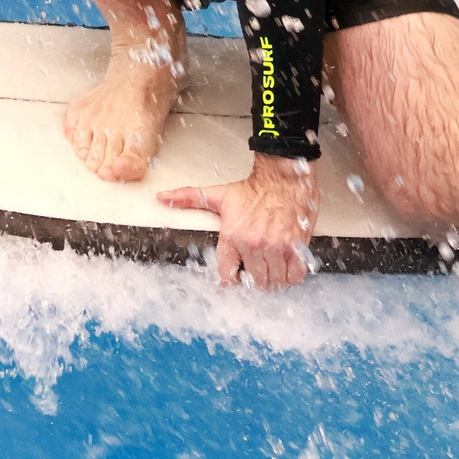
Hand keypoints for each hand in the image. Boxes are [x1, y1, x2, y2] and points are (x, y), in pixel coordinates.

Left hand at [158, 154, 317, 288]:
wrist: (283, 177)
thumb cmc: (253, 188)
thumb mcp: (218, 195)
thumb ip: (189, 199)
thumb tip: (161, 198)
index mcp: (232, 235)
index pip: (226, 276)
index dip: (231, 278)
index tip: (236, 273)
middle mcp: (254, 244)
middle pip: (253, 282)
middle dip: (254, 279)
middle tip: (256, 269)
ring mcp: (277, 246)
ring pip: (274, 282)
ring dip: (273, 280)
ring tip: (271, 269)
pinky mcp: (296, 246)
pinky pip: (294, 275)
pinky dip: (291, 276)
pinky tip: (287, 266)